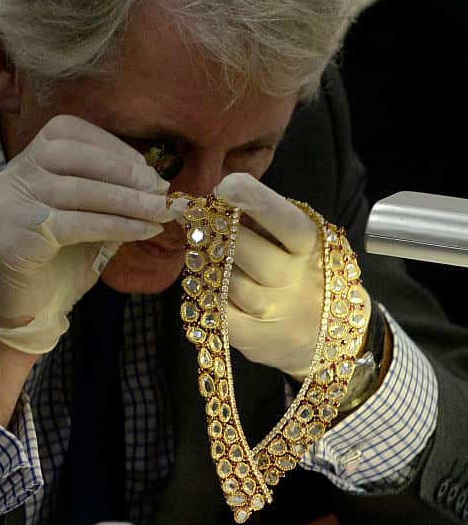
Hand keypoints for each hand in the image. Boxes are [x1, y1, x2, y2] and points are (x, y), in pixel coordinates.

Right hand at [0, 115, 170, 353]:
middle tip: (159, 190)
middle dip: (121, 171)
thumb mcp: (87, 222)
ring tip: (160, 212)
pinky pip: (73, 223)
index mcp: (22, 165)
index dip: (109, 146)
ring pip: (75, 190)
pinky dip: (114, 225)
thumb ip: (110, 198)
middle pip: (69, 155)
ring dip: (126, 200)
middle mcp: (8, 179)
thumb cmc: (58, 267)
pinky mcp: (10, 236)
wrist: (23, 316)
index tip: (147, 169)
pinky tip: (142, 231)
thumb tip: (156, 184)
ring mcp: (4, 206)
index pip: (64, 132)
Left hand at [214, 173, 369, 377]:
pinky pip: (215, 308)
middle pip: (241, 249)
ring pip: (223, 279)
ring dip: (207, 263)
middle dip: (215, 231)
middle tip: (199, 220)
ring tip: (206, 254)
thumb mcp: (299, 245)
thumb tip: (220, 197)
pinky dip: (207, 293)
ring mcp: (274, 312)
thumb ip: (268, 222)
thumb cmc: (304, 276)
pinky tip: (210, 284)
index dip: (255, 200)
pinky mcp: (253, 338)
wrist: (326, 338)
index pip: (284, 221)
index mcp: (312, 247)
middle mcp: (296, 279)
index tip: (226, 185)